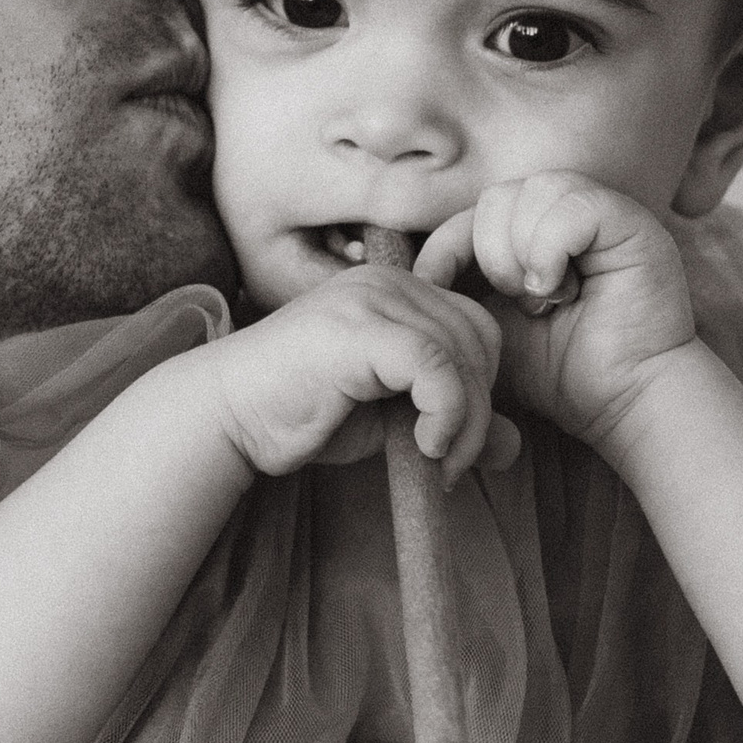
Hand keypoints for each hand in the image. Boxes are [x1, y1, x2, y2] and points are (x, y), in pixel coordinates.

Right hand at [207, 264, 515, 482]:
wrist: (228, 416)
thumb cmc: (301, 415)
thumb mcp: (390, 419)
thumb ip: (447, 420)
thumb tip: (514, 447)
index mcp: (394, 289)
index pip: (475, 324)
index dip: (481, 385)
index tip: (456, 439)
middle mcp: (385, 280)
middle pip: (480, 335)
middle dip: (480, 406)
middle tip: (450, 459)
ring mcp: (370, 299)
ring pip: (462, 354)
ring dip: (466, 422)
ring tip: (436, 461)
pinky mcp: (359, 330)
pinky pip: (435, 366)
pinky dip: (446, 413)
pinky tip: (423, 446)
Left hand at [418, 172, 698, 452]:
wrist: (624, 403)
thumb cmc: (560, 373)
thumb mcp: (489, 328)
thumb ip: (457, 294)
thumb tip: (405, 275)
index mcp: (534, 232)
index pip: (473, 211)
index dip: (446, 245)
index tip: (434, 286)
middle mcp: (568, 214)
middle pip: (497, 195)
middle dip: (486, 251)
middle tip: (511, 299)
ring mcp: (603, 213)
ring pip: (533, 191)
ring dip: (520, 251)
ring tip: (538, 297)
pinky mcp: (633, 221)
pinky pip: (572, 204)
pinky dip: (551, 248)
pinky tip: (559, 289)